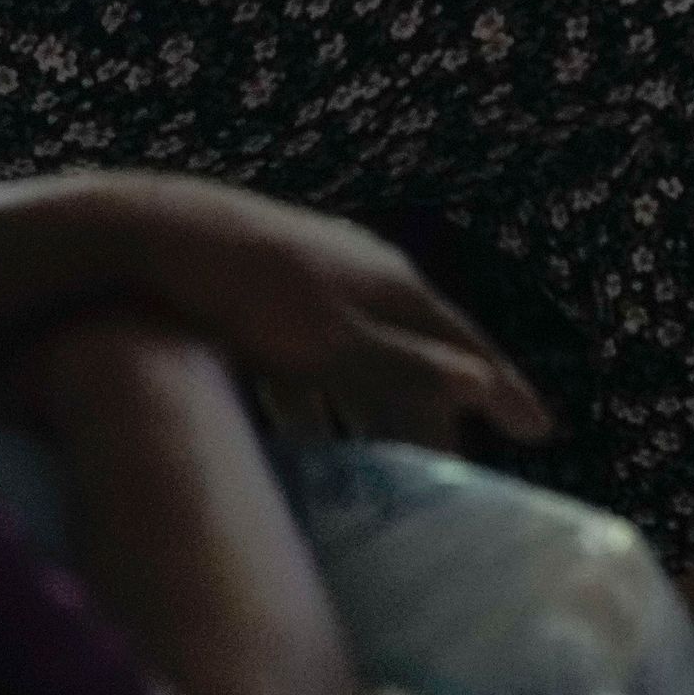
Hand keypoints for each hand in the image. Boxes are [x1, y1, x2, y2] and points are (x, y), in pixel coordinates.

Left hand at [93, 175, 555, 448]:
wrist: (152, 234)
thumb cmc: (246, 297)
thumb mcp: (332, 345)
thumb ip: (407, 367)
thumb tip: (485, 383)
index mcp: (395, 285)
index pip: (467, 346)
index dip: (504, 390)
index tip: (541, 432)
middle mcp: (367, 271)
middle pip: (422, 350)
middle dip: (443, 405)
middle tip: (460, 460)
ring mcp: (319, 273)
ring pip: (368, 352)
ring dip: (381, 406)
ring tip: (387, 457)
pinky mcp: (270, 284)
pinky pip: (316, 354)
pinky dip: (323, 398)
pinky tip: (302, 429)